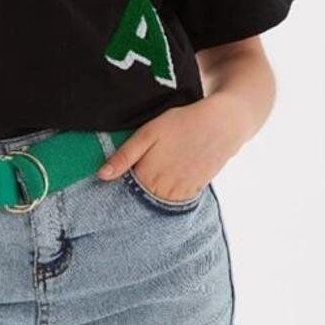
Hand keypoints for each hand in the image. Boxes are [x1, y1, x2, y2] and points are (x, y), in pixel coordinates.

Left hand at [95, 102, 236, 200]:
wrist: (222, 124)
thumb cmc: (182, 123)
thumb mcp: (148, 133)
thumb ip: (124, 156)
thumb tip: (102, 176)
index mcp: (148, 177)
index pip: (125, 192)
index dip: (120, 184)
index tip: (116, 176)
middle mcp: (164, 191)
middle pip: (141, 198)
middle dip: (136, 189)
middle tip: (143, 166)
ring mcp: (181, 193)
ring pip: (158, 200)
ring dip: (153, 191)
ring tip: (159, 168)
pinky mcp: (195, 191)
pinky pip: (175, 198)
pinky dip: (169, 191)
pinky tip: (170, 173)